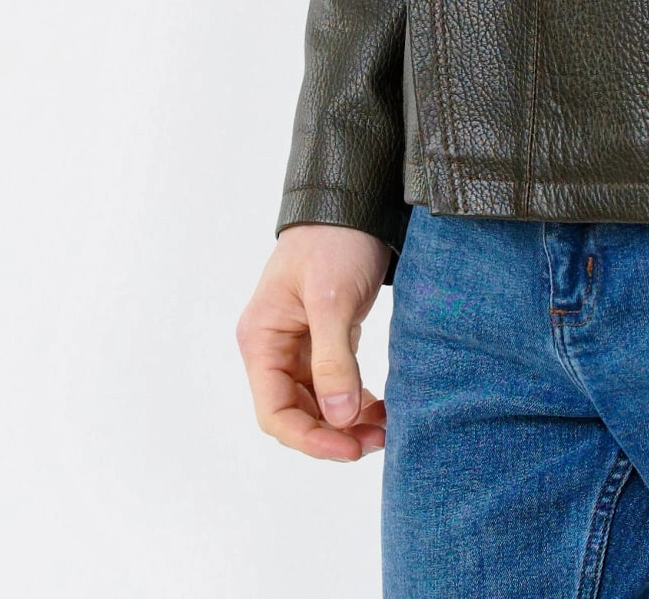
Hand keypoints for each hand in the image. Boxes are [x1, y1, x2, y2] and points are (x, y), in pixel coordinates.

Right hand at [236, 224, 392, 461]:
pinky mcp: (326, 337)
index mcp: (262, 340)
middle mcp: (275, 347)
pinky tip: (380, 407)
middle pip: (296, 413)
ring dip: (348, 421)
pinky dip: (356, 400)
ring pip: (319, 403)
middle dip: (334, 433)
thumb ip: (333, 360)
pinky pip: (335, 384)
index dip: (310, 438)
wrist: (355, 200)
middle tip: (379, 440)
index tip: (350, 448)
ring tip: (385, 428)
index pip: (275, 412)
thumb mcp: (332, 298)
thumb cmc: (334, 241)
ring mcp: (300, 344)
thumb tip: (339, 419)